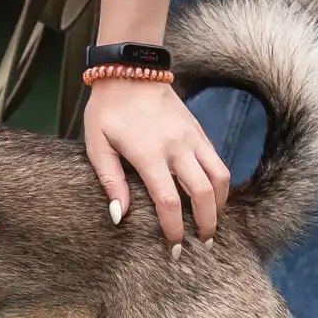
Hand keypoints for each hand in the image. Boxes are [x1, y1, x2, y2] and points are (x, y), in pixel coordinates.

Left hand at [82, 78, 230, 246]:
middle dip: (205, 223)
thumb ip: (110, 181)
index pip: (169, 200)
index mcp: (149, 153)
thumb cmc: (107, 110)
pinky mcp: (199, 131)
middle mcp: (177, 146)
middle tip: (202, 244)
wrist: (130, 71)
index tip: (175, 247)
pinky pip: (217, 161)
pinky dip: (219, 183)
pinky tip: (211, 197)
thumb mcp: (97, 145)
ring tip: (212, 223)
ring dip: (219, 204)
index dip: (174, 228)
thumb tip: (120, 216)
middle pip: (202, 193)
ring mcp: (192, 137)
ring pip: (219, 176)